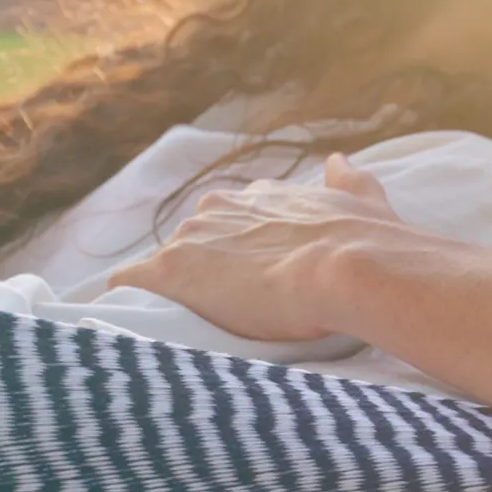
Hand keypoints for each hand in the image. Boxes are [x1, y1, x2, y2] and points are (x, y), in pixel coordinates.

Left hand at [105, 154, 414, 343]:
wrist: (350, 269)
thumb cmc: (365, 243)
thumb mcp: (363, 201)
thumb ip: (348, 181)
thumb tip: (338, 160)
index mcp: (258, 198)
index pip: (229, 222)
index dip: (234, 256)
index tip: (246, 284)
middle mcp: (217, 209)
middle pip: (192, 244)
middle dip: (202, 275)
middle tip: (226, 315)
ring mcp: (190, 239)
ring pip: (161, 267)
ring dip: (170, 294)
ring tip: (188, 330)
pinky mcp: (168, 271)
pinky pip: (126, 283)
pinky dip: (128, 302)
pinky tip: (140, 327)